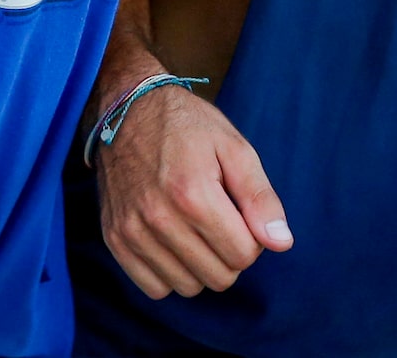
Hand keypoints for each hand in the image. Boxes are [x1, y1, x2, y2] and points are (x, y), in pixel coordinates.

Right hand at [97, 81, 292, 297]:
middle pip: (218, 277)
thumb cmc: (187, 126)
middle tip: (221, 220)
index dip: (253, 237)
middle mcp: (158, 218)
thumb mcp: (234, 147)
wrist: (127, 109)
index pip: (243, 255)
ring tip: (195, 228)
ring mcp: (132, 232)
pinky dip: (170, 273)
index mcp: (193, 193)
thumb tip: (281, 243)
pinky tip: (173, 242)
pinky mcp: (114, 239)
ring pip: (188, 287)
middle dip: (230, 253)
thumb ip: (260, 197)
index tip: (241, 213)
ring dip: (201, 265)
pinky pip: (154, 288)